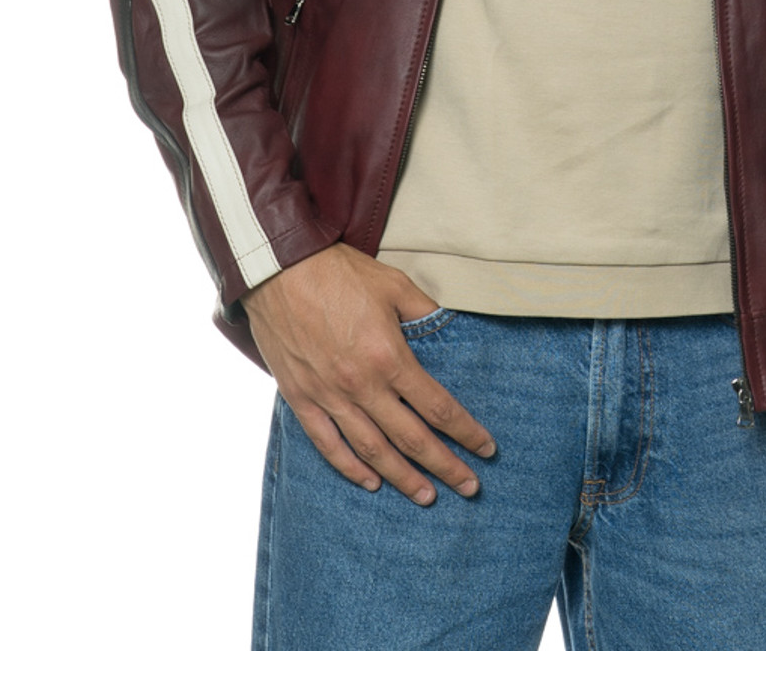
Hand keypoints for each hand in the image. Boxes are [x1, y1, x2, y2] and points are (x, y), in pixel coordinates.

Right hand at [241, 243, 496, 505]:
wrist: (279, 269)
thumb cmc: (339, 273)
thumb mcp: (394, 285)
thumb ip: (425, 312)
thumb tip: (452, 327)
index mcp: (390, 358)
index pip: (438, 407)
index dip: (466, 432)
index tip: (487, 449)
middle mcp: (362, 386)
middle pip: (411, 439)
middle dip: (445, 466)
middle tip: (469, 487)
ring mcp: (329, 396)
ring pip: (372, 451)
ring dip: (402, 477)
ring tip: (427, 496)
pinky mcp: (301, 399)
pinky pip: (328, 444)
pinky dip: (349, 468)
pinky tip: (370, 482)